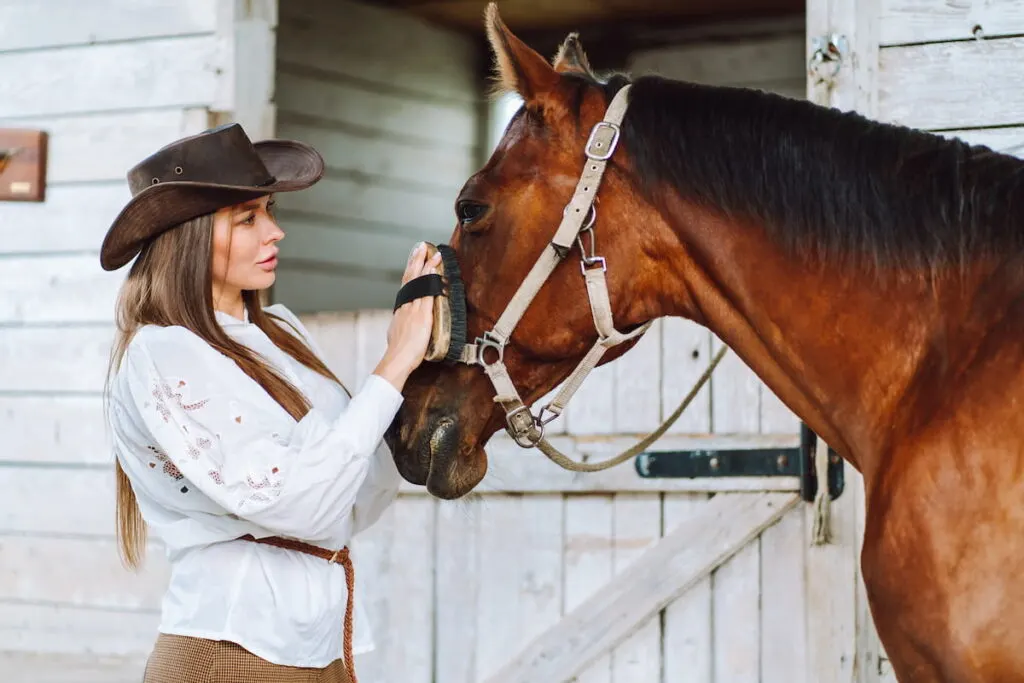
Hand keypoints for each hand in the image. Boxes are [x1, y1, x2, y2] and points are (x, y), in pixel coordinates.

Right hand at [374, 243, 441, 390]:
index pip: (406, 286)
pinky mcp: (422, 315)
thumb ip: (402, 325)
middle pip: (410, 278)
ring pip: (419, 282)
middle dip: (415, 261)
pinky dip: (430, 280)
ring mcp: (413, 309)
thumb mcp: (397, 334)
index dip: (411, 272)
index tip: (415, 260)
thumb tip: (402, 323)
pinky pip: (427, 293)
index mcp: (401, 310)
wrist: (397, 359)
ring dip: (426, 266)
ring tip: (431, 252)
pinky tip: (433, 269)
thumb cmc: (398, 352)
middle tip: (421, 247)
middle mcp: (406, 306)